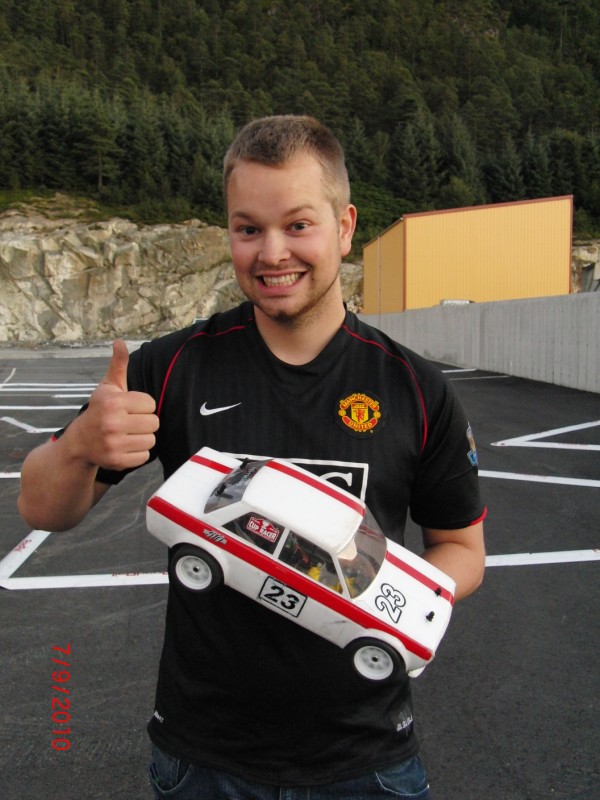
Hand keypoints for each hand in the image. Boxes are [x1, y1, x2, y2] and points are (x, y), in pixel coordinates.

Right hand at [72, 340, 158, 470]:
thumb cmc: (99, 410)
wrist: (79, 442)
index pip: (150, 404)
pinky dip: (138, 452)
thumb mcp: (108, 387)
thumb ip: (118, 365)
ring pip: (151, 439)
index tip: (129, 408)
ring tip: (128, 434)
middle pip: (154, 423)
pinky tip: (125, 446)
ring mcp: (114, 443)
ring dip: (143, 437)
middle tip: (129, 422)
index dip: (142, 406)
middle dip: (144, 422)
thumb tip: (120, 342)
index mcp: (113, 402)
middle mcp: (112, 422)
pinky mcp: (117, 460)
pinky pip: (145, 456)